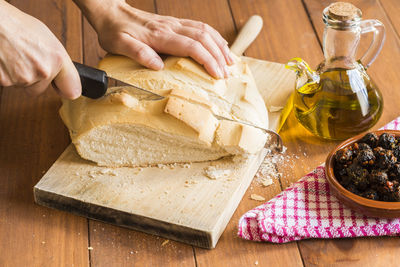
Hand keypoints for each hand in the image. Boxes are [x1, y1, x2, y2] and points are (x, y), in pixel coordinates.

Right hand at [0, 1, 80, 98]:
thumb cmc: (18, 25)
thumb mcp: (49, 40)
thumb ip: (59, 62)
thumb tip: (64, 77)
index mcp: (57, 59)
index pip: (71, 90)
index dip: (66, 90)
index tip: (63, 90)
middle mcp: (44, 71)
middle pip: (41, 89)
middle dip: (35, 79)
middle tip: (27, 60)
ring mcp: (25, 78)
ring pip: (25, 86)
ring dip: (20, 76)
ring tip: (15, 56)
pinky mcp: (7, 81)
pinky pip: (10, 84)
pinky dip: (7, 75)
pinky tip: (6, 60)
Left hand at [76, 0, 233, 78]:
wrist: (111, 12)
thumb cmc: (114, 31)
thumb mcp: (119, 45)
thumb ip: (138, 53)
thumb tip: (158, 66)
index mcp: (159, 35)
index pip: (191, 46)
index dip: (207, 60)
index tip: (217, 75)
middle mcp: (171, 27)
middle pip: (203, 38)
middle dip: (218, 56)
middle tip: (226, 74)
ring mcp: (174, 23)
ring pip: (204, 30)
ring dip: (220, 45)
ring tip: (230, 61)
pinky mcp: (174, 22)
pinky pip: (199, 26)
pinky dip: (213, 36)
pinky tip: (219, 45)